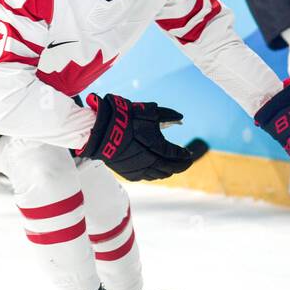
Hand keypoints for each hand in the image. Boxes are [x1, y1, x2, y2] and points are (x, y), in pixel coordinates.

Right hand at [77, 94, 195, 181]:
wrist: (101, 130)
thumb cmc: (125, 118)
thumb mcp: (149, 112)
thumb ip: (167, 115)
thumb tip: (180, 117)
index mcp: (157, 147)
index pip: (176, 155)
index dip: (184, 155)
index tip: (188, 154)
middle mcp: (150, 161)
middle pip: (171, 168)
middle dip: (181, 166)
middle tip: (186, 163)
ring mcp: (139, 169)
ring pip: (159, 175)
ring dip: (168, 171)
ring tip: (173, 167)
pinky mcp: (129, 173)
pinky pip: (147, 177)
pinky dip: (155, 174)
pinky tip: (157, 170)